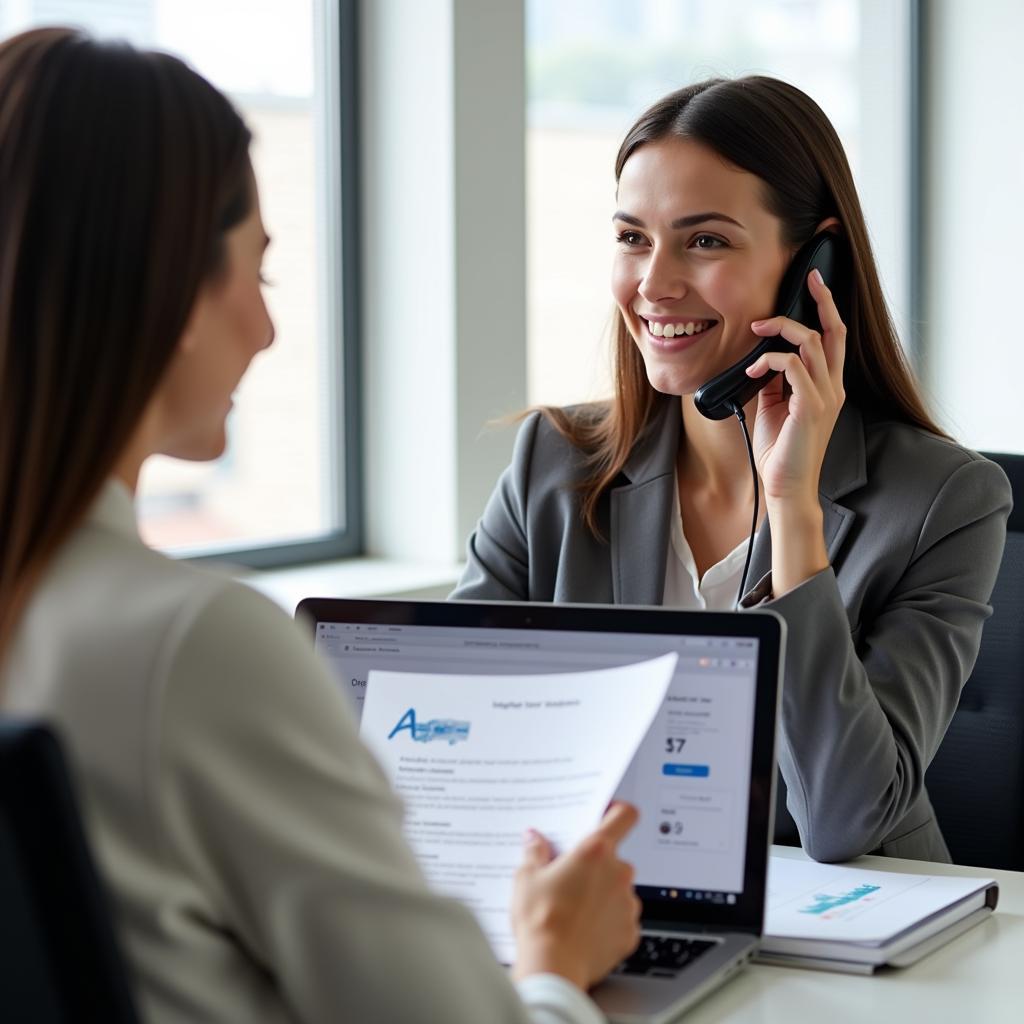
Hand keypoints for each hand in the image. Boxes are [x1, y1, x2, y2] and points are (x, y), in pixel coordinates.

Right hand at [510, 802, 641, 990]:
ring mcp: (628, 904)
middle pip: (615, 858)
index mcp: (595, 851)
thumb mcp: (526, 878)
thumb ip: (535, 852)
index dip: (617, 811)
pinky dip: (608, 921)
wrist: (552, 967)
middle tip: (571, 878)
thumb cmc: (540, 921)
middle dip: (597, 865)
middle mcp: (619, 874)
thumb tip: (534, 839)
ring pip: (619, 889)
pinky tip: (585, 930)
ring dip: (603, 894)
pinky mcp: (630, 932)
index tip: (608, 815)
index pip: (624, 815)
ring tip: (575, 909)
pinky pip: (622, 918)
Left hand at [744, 269, 845, 594]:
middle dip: (822, 300)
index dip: (826, 308)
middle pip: (834, 331)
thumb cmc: (779, 451)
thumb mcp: (774, 407)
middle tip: (808, 277)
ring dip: (781, 330)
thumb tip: (763, 358)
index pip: (833, 338)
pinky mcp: (811, 408)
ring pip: (811, 342)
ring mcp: (825, 397)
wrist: (786, 489)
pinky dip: (770, 360)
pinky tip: (752, 370)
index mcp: (827, 386)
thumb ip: (776, 382)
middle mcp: (832, 387)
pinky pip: (793, 367)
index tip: (814, 283)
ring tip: (756, 331)